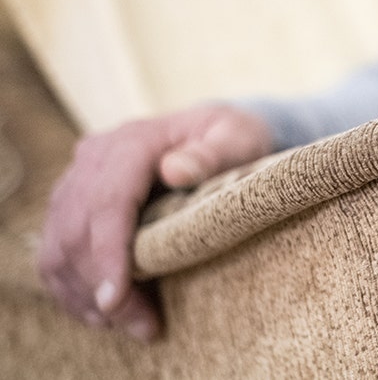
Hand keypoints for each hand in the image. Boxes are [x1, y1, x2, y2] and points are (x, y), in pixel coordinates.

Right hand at [38, 104, 272, 340]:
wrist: (213, 134)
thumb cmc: (232, 139)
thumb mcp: (237, 138)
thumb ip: (213, 153)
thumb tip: (176, 171)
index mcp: (133, 143)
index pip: (108, 200)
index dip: (107, 252)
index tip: (115, 299)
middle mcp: (95, 159)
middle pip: (78, 230)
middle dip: (103, 286)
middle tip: (143, 327)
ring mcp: (77, 182)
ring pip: (59, 246)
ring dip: (86, 294)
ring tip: (132, 325)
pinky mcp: (72, 205)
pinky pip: (55, 252)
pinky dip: (74, 287)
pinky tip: (105, 314)